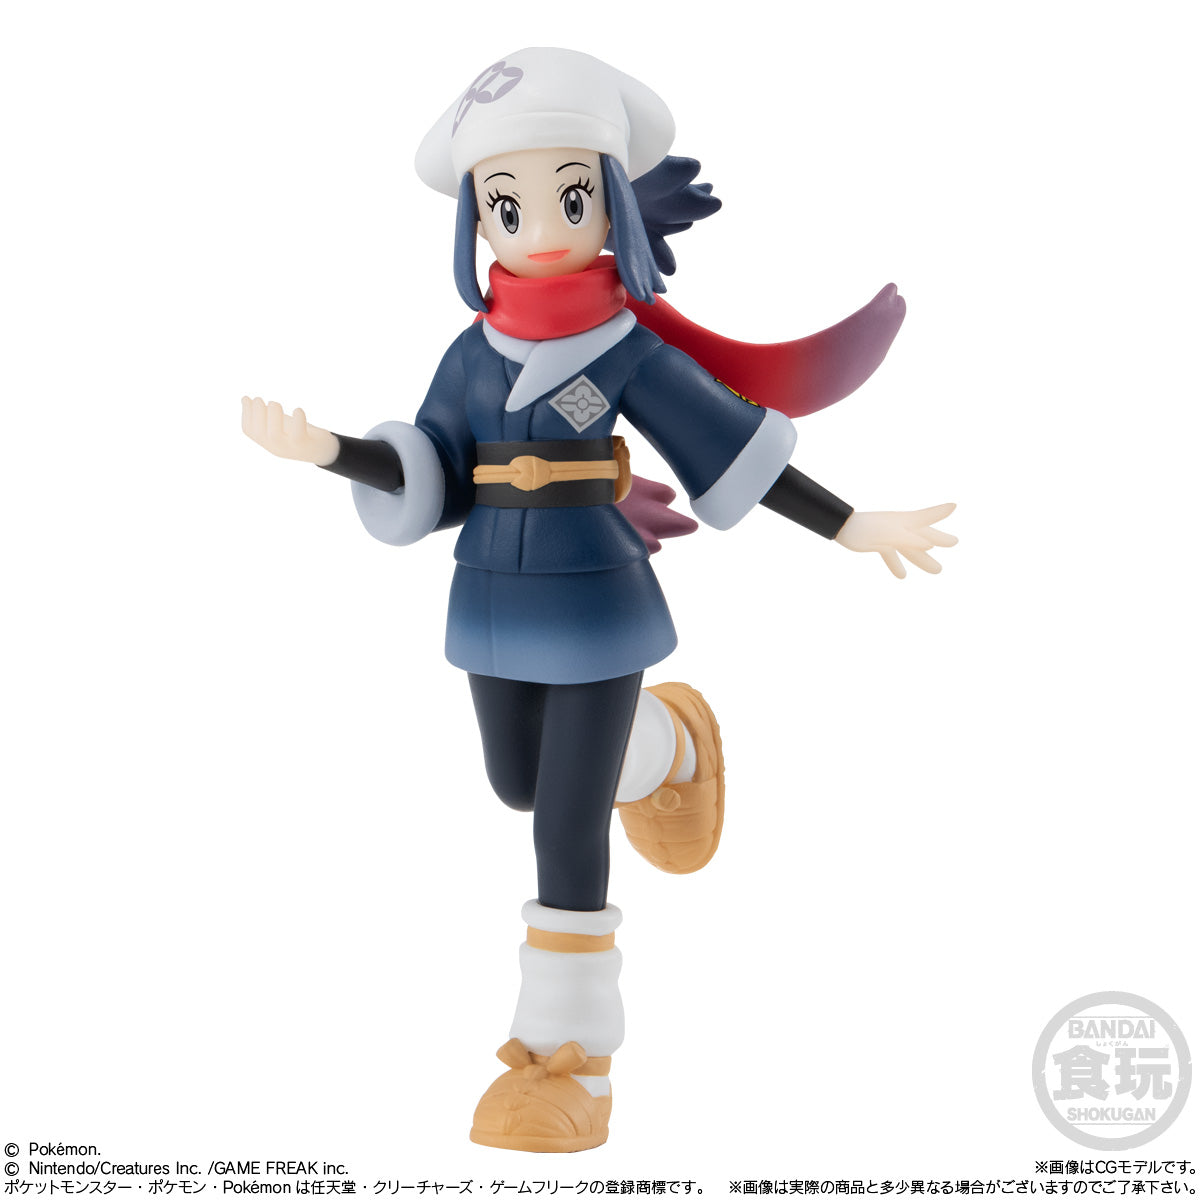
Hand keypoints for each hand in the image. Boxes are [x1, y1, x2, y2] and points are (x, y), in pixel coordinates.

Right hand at [241, 396, 338, 465]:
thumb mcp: (279, 424)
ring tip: (274, 403)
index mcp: (268, 442)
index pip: (250, 431)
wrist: (324, 449)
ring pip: (275, 436)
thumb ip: (265, 414)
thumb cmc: (298, 433)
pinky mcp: (306, 445)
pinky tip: (297, 410)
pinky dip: (297, 421)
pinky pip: (298, 436)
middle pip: (260, 433)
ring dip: (273, 417)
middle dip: (257, 414)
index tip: (246, 398)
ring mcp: (291, 448)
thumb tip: (245, 399)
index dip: (246, 414)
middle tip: (259, 399)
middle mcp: (277, 448)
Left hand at [835, 503, 956, 578]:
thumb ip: (910, 540)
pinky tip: (902, 576)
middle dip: (939, 539)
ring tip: (938, 570)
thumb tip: (930, 545)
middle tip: (955, 542)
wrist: (842, 528)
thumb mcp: (889, 535)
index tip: (954, 505)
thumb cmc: (866, 528)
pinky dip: (897, 564)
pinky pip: (892, 554)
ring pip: (910, 549)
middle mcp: (900, 527)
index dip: (941, 512)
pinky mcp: (879, 543)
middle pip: (924, 535)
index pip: (927, 516)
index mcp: (905, 522)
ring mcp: (890, 535)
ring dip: (922, 559)